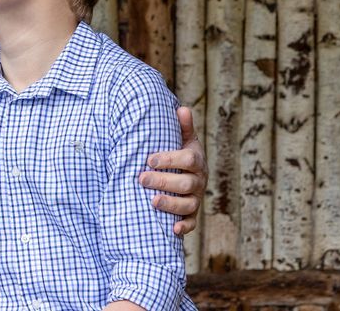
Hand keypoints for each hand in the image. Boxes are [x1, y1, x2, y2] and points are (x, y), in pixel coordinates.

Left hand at [138, 106, 206, 234]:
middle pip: (186, 184)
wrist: (187, 175)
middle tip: (141, 179)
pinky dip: (183, 227)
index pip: (188, 160)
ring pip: (188, 205)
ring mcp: (195, 199)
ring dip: (171, 204)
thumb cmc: (179, 154)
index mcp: (196, 161)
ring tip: (152, 201)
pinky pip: (191, 223)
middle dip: (163, 181)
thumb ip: (182, 126)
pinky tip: (172, 230)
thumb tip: (181, 108)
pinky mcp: (192, 215)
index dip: (170, 159)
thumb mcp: (183, 139)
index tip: (150, 159)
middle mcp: (198, 181)